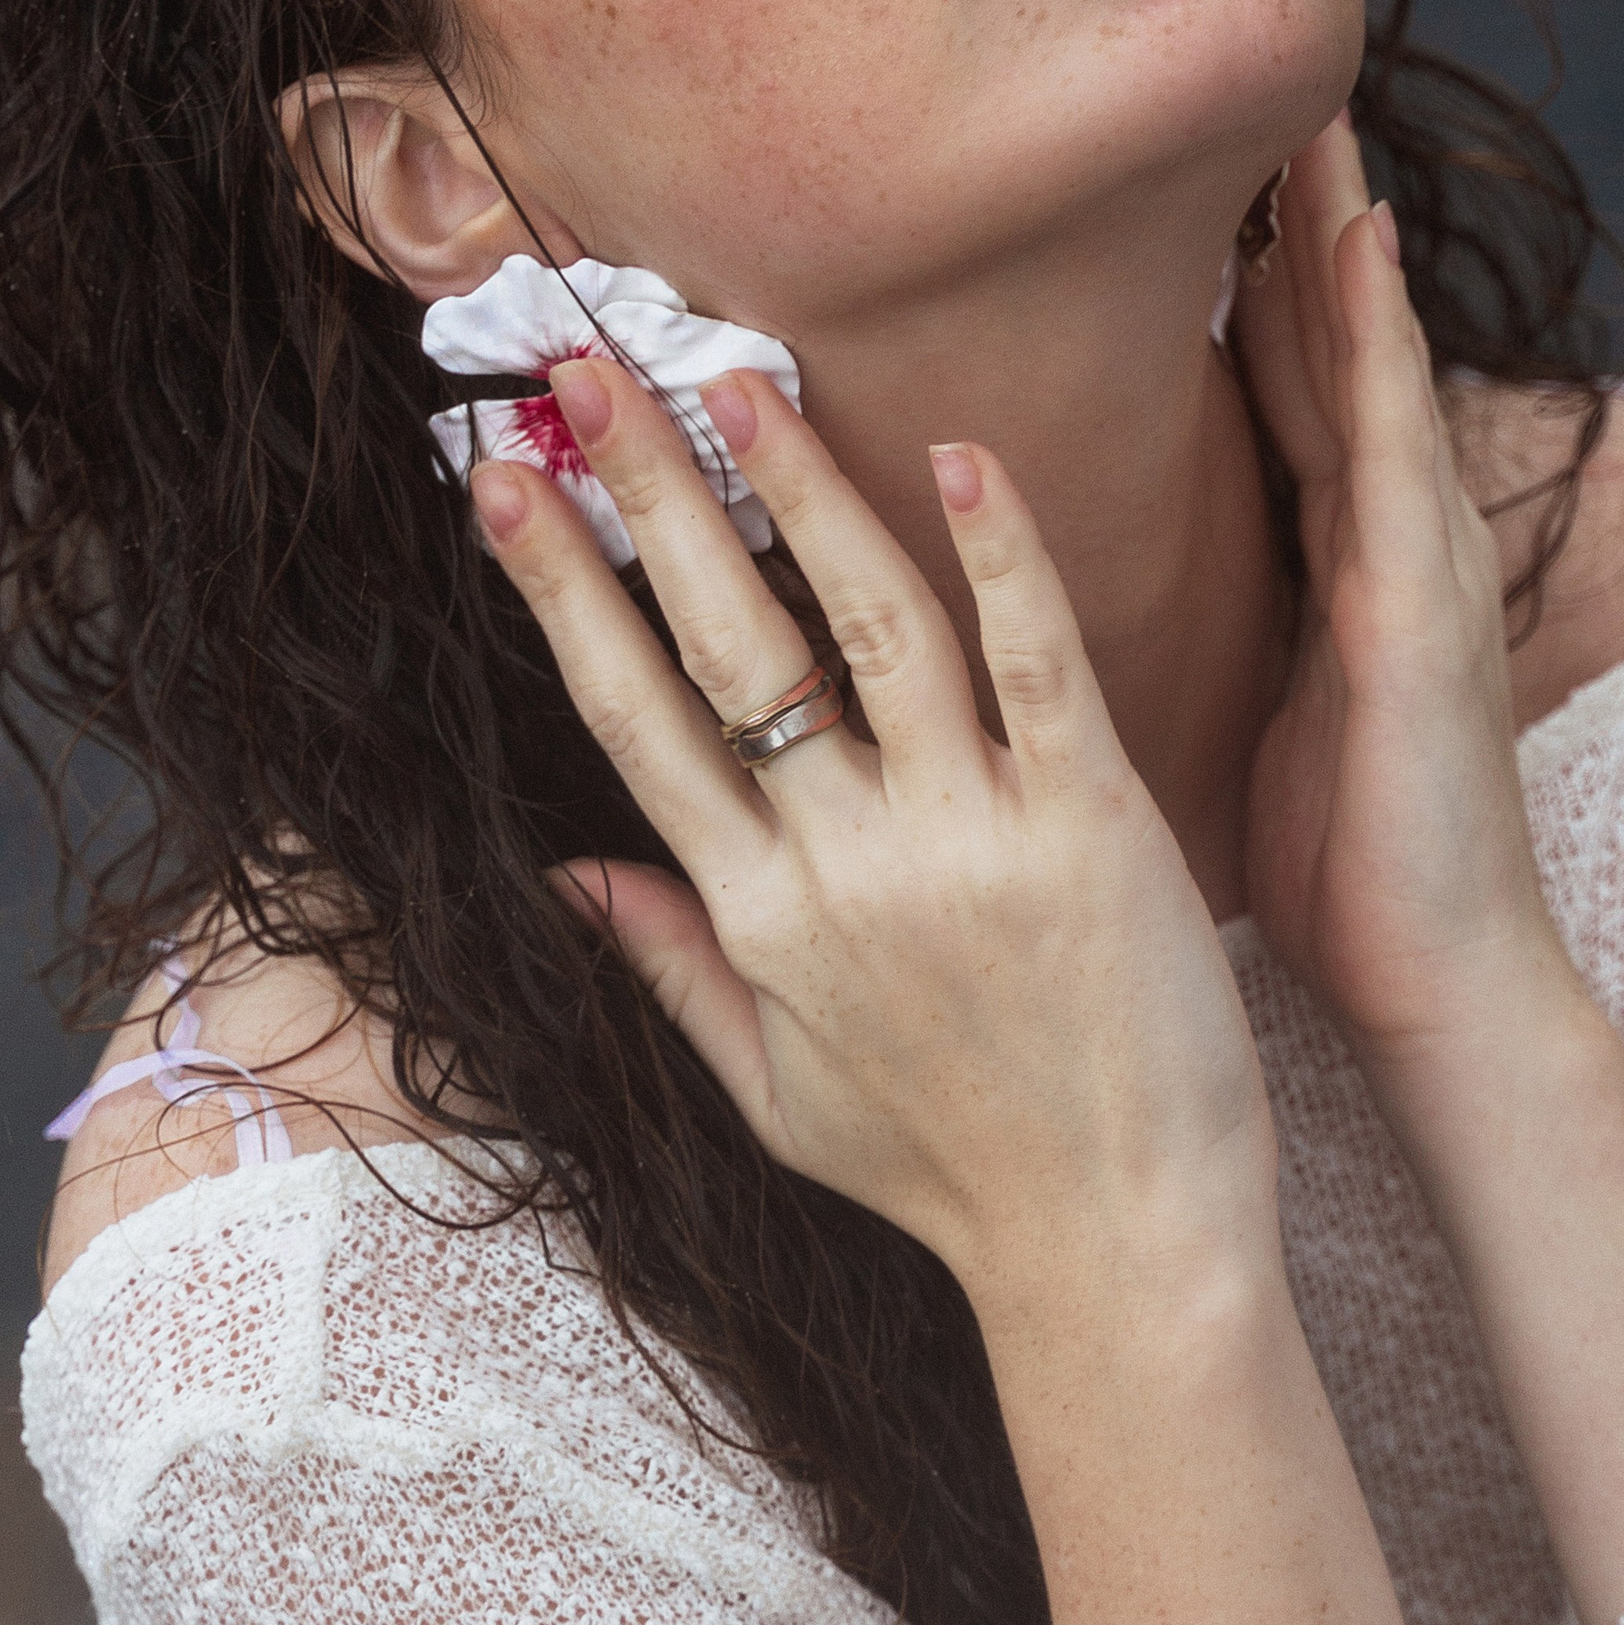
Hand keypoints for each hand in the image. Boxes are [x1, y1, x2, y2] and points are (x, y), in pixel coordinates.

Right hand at [471, 358, 1278, 1327]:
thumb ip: (670, 968)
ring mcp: (966, 836)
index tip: (504, 482)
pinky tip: (961, 452)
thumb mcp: (774, 1094)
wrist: (1119, 1253)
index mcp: (757, 915)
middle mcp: (842, 862)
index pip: (634, 716)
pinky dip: (1000, 555)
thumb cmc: (951, 1176)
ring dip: (800, 487)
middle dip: (649, 495)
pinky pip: (1035, 664)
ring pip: (864, 622)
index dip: (562, 587)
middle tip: (589, 371)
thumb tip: (566, 871)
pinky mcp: (1090, 824)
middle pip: (723, 641)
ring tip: (742, 378)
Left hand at [1232, 116, 1584, 1062]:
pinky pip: (1390, 445)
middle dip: (1303, 229)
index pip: (1290, 392)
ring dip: (1342, 243)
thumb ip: (1236, 626)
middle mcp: (1388, 542)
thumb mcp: (1266, 714)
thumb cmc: (1347, 867)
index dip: (1259, 285)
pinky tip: (1355, 250)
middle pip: (1331, 351)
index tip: (1219, 184)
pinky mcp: (1423, 609)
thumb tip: (1146, 589)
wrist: (1442, 983)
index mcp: (1342, 565)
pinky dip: (1373, 340)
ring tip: (1312, 123)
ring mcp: (1417, 566)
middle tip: (1268, 98)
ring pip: (1368, 368)